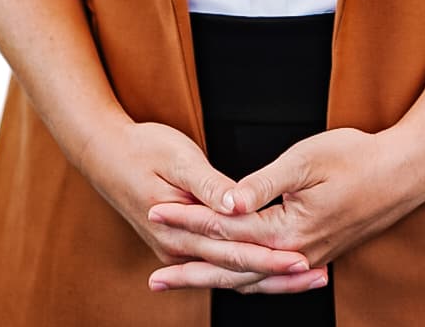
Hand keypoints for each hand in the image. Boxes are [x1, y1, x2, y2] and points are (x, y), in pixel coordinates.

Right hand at [80, 116, 322, 293]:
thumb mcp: (177, 157)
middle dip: (279, 275)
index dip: (271, 256)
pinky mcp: (182, 243)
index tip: (304, 259)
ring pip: (231, 272)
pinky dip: (249, 268)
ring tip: (307, 277)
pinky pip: (221, 263)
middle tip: (320, 275)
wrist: (104, 153)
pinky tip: (273, 268)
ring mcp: (179, 249)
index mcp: (180, 230)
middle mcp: (180, 248)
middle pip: (237, 270)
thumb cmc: (142, 147)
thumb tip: (235, 204)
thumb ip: (208, 185)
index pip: (234, 251)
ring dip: (268, 276)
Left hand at [147, 126, 421, 292]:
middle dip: (190, 271)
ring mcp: (308, 258)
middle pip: (232, 269)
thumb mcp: (306, 160)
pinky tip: (232, 281)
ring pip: (251, 280)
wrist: (404, 174)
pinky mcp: (317, 254)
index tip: (155, 213)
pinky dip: (245, 281)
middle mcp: (296, 254)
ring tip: (181, 284)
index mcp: (289, 230)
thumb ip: (262, 185)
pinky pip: (271, 278)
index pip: (226, 230)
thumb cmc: (357, 157)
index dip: (188, 221)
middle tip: (153, 281)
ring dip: (213, 281)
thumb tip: (224, 203)